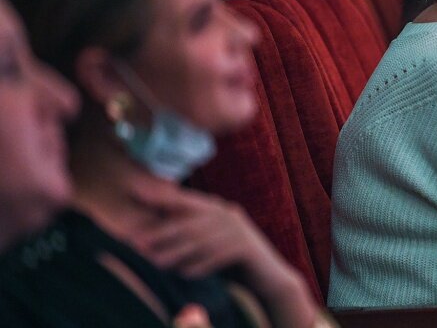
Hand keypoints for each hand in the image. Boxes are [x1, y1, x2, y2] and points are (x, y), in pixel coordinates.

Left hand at [128, 180, 318, 327]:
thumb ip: (187, 237)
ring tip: (155, 263)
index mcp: (217, 209)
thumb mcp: (208, 245)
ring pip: (202, 239)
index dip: (160, 195)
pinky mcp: (248, 248)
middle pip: (190, 221)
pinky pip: (219, 255)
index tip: (133, 192)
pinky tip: (186, 274)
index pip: (184, 200)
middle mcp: (228, 215)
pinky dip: (201, 265)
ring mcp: (239, 230)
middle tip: (135, 242)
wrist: (270, 278)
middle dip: (161, 231)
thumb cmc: (232, 263)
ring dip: (176, 252)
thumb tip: (148, 238)